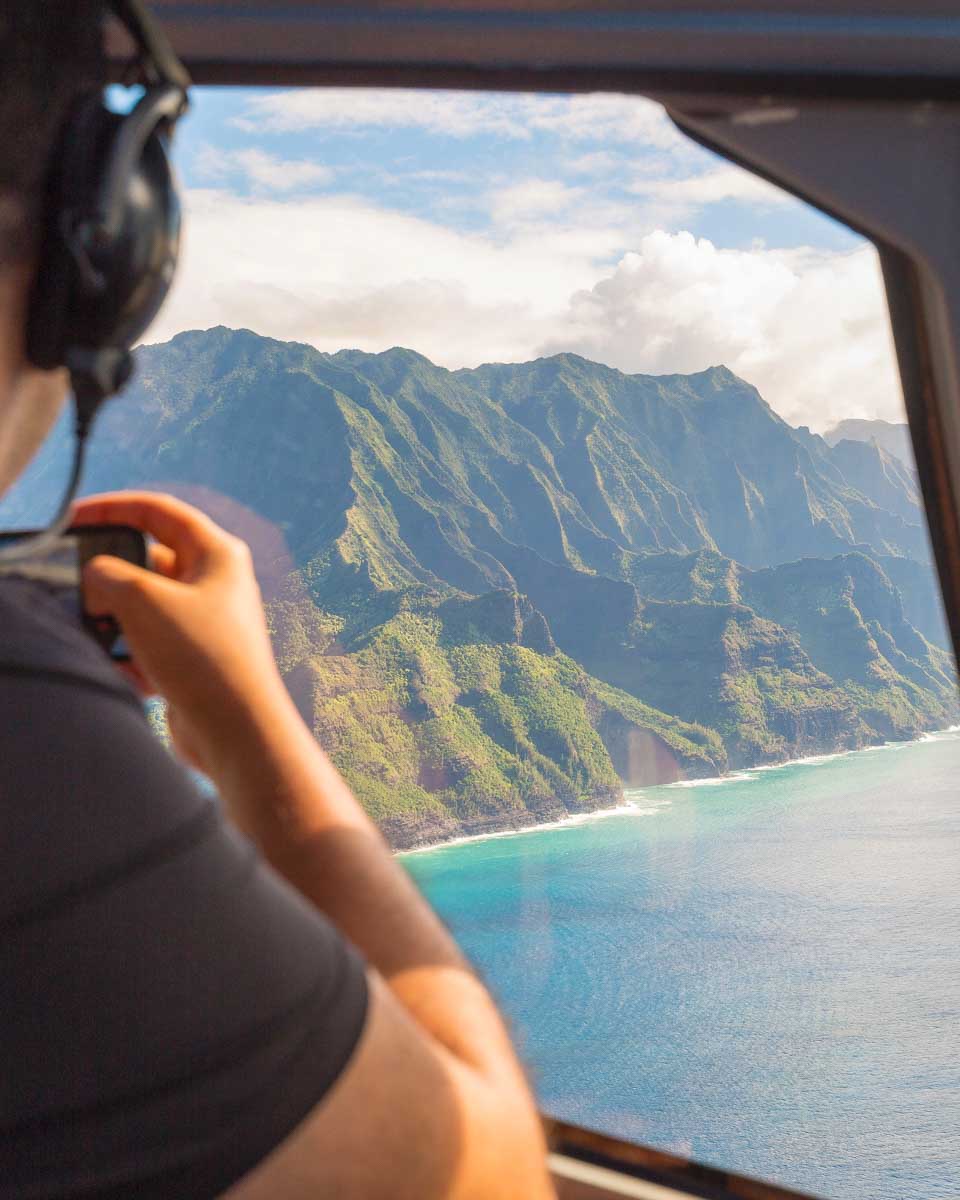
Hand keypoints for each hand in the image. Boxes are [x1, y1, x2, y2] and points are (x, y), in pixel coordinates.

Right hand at [73, 491, 296, 783]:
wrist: (235, 730)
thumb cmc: (203, 656)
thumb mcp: (141, 600)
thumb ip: (106, 575)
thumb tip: (96, 582)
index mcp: (218, 553)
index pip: (159, 511)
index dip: (112, 508)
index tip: (72, 518)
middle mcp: (217, 583)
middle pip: (148, 561)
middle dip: (112, 579)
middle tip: (87, 594)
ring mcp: (207, 622)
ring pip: (144, 607)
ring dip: (118, 623)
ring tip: (107, 640)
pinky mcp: (195, 658)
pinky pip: (149, 645)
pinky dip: (131, 657)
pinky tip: (130, 674)